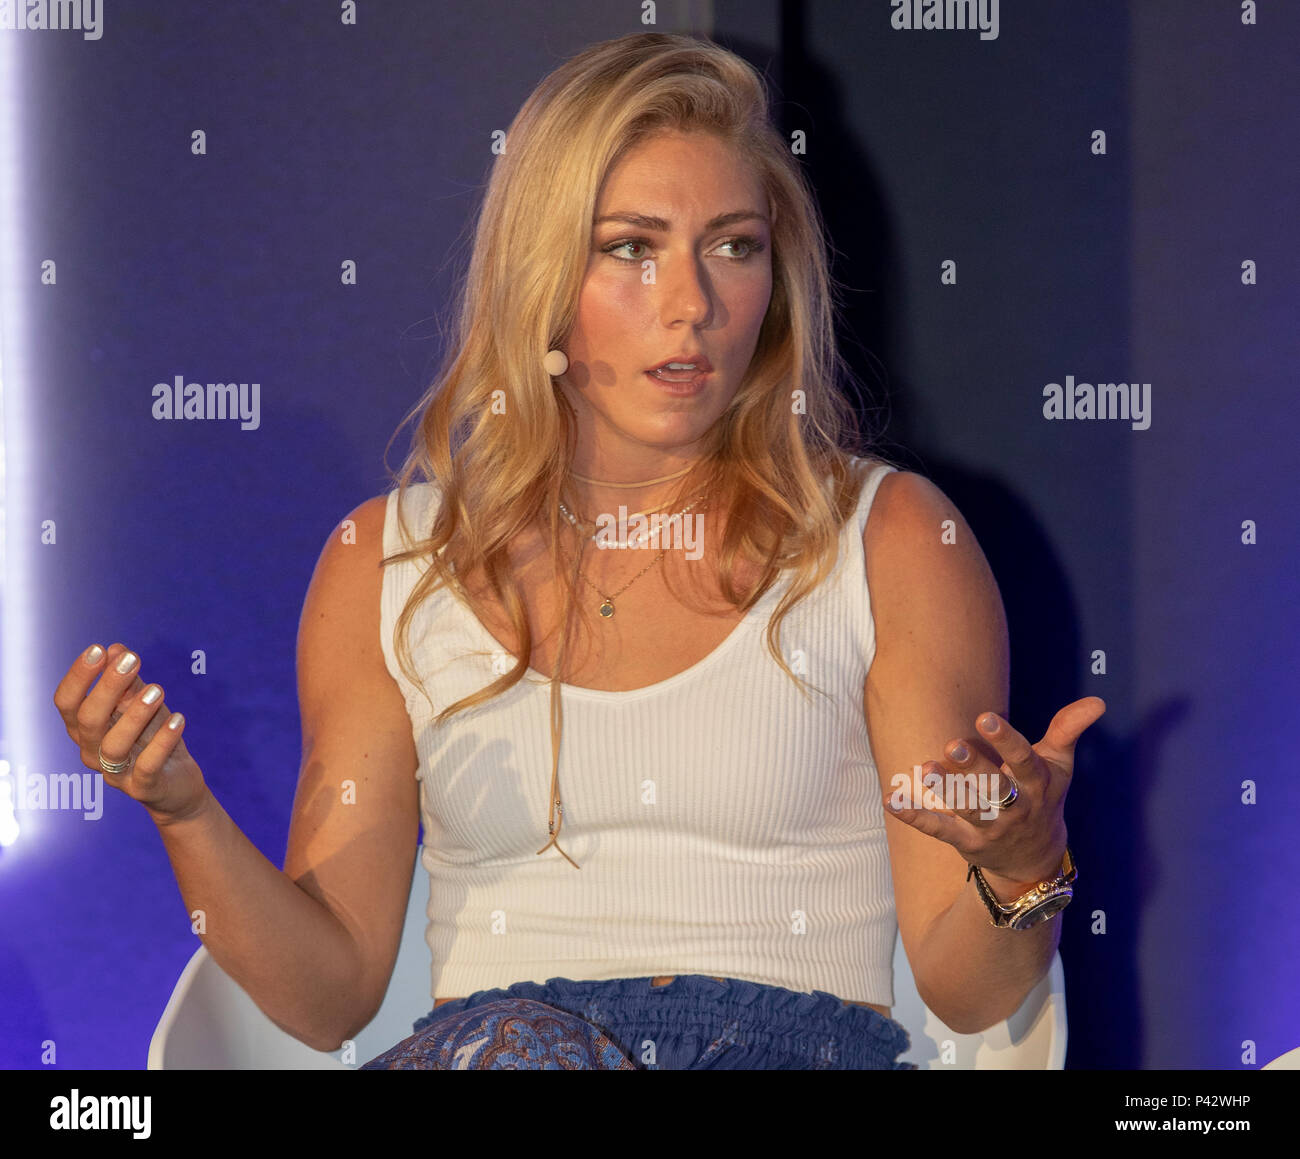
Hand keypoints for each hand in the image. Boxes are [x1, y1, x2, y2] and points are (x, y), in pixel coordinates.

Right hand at [53, 642, 210, 824]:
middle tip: (131, 660)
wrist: (177, 784)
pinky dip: (163, 741)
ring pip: (114, 745)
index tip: (97, 649)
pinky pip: (147, 766)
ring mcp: (116, 774)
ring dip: (135, 715)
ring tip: (157, 690)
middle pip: (88, 720)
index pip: (67, 703)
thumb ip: (130, 682)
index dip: (78, 676)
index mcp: (85, 730)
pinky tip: (178, 718)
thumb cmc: (152, 738)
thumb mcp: (142, 706)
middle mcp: (93, 752)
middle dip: (108, 687)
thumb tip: (117, 649)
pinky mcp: (143, 788)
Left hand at [884, 697, 1105, 892]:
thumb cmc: (1042, 797)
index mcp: (1037, 785)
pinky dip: (914, 815)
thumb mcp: (1059, 766)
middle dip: (973, 768)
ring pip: (966, 808)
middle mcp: (1015, 808)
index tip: (985, 718)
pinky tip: (892, 800)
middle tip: (952, 744)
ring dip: (944, 790)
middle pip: (993, 787)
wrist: (1034, 860)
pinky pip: (938, 829)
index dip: (1006, 741)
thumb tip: (1097, 702)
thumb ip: (1068, 731)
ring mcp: (989, 828)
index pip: (1024, 761)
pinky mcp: (966, 843)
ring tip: (924, 768)